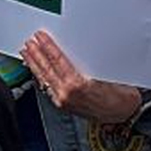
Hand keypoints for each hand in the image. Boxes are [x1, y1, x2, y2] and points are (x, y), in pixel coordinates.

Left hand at [20, 31, 143, 123]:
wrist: (125, 114)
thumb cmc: (120, 95)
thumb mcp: (108, 74)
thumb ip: (88, 61)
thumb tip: (76, 44)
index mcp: (78, 85)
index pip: (58, 61)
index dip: (47, 46)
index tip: (41, 36)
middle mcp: (67, 95)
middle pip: (47, 69)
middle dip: (36, 53)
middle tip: (29, 39)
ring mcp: (63, 101)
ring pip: (44, 79)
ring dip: (33, 63)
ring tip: (26, 51)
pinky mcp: (62, 105)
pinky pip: (47, 87)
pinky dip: (39, 75)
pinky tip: (35, 68)